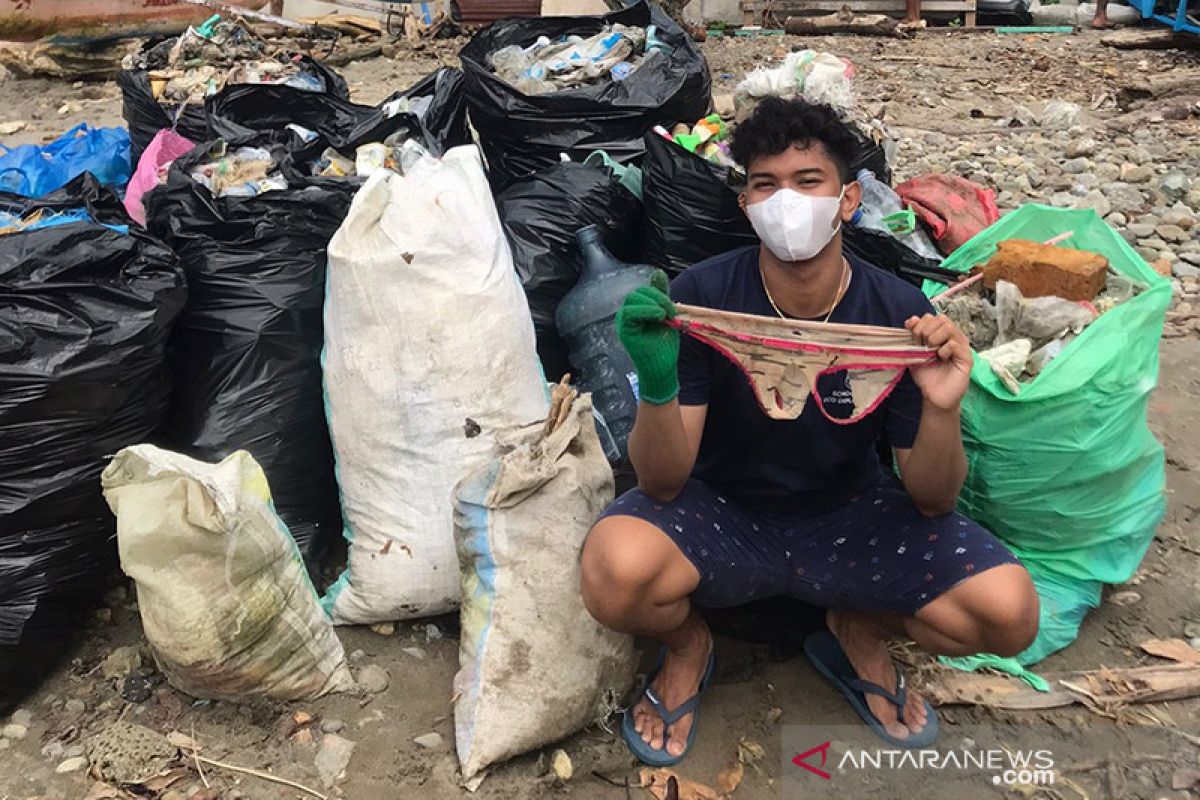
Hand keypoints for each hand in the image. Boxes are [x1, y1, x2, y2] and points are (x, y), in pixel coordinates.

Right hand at [615, 270, 679, 404]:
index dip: (660, 294)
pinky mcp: (623, 329)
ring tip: (664, 317)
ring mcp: (624, 321)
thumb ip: (661, 296)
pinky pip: (630, 312)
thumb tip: (658, 273)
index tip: (672, 309)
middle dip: (657, 298)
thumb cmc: (663, 347)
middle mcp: (628, 314)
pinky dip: (645, 311)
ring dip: (653, 304)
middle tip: (669, 313)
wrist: (662, 369)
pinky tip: (658, 317)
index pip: (645, 290)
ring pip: (633, 299)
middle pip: (638, 292)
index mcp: (638, 310)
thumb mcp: (666, 316)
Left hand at [905, 314, 971, 412]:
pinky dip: (943, 349)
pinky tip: (940, 358)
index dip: (920, 324)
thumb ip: (913, 337)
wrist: (934, 396)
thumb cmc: (927, 375)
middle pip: (941, 319)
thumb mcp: (915, 354)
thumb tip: (911, 320)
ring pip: (949, 328)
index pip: (932, 317)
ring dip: (934, 337)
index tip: (913, 336)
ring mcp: (961, 346)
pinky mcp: (966, 358)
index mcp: (941, 335)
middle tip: (921, 345)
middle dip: (926, 330)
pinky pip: (954, 344)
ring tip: (930, 351)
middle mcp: (953, 337)